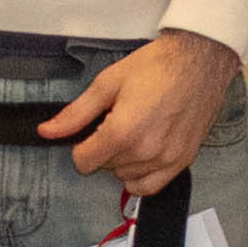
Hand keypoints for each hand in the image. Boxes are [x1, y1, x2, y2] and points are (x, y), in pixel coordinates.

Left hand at [38, 28, 236, 195]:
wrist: (200, 60)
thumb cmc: (157, 66)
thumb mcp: (108, 83)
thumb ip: (76, 113)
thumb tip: (47, 131)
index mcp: (123, 132)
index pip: (83, 162)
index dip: (81, 145)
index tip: (92, 129)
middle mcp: (145, 152)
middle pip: (105, 167)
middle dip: (104, 147)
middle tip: (118, 120)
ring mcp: (166, 160)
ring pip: (125, 176)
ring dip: (123, 160)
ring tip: (136, 130)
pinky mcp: (183, 161)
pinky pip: (151, 186)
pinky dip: (141, 175)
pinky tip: (143, 153)